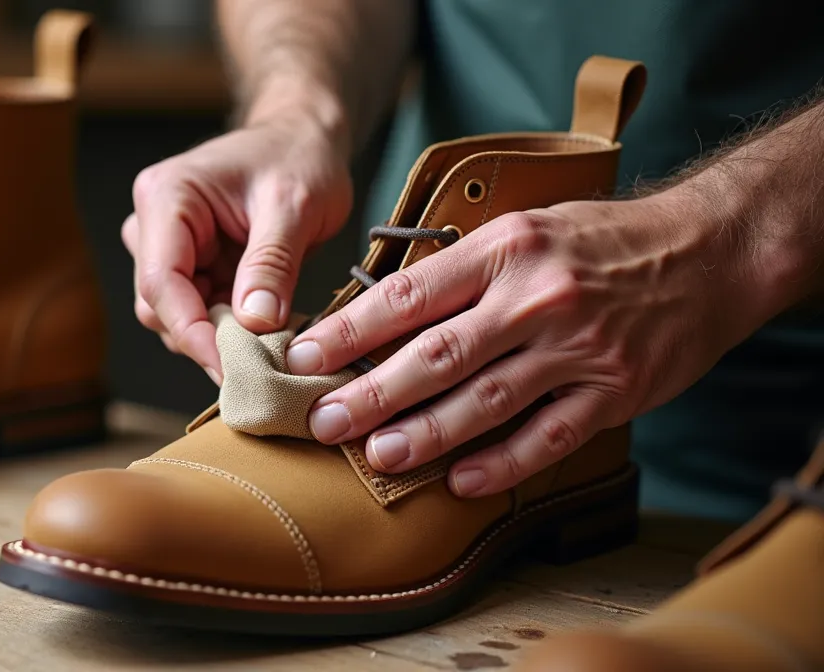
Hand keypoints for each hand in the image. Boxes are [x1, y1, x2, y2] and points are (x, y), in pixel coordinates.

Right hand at [124, 113, 351, 381]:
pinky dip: (231, 331)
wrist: (304, 138)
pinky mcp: (190, 267)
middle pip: (161, 306)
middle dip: (207, 340)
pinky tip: (267, 336)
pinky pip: (200, 313)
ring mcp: (169, 247)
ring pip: (176, 317)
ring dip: (219, 338)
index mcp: (167, 197)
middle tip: (262, 367)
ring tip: (272, 348)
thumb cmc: (299, 157)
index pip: (161, 281)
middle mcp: (155, 223)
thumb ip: (272, 263)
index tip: (232, 369)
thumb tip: (255, 325)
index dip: (192, 333)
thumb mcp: (295, 205)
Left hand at [287, 194, 769, 496]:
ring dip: (425, 433)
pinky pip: (548, 436)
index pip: (407, 296)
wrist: (709, 251)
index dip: (348, 331)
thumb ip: (460, 270)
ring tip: (377, 455)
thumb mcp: (524, 228)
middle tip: (322, 421)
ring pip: (485, 401)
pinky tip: (461, 481)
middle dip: (370, 393)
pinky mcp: (614, 390)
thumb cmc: (599, 241)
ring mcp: (577, 347)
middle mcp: (535, 297)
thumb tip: (379, 314)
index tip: (301, 357)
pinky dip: (502, 463)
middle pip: (435, 355)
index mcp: (503, 249)